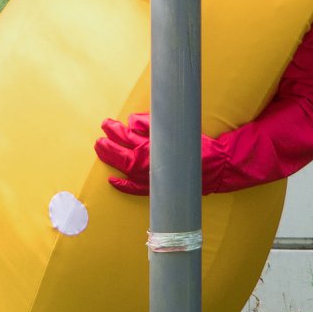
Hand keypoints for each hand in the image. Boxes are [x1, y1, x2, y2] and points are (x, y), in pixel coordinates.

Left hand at [96, 113, 232, 194]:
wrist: (213, 168)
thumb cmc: (193, 146)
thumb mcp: (170, 129)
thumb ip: (149, 125)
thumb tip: (131, 123)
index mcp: (147, 148)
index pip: (124, 137)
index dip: (113, 130)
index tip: (106, 124)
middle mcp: (144, 165)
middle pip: (118, 154)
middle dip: (106, 145)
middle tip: (99, 139)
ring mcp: (147, 179)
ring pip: (122, 169)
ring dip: (110, 160)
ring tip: (101, 151)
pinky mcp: (154, 188)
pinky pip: (133, 189)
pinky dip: (121, 185)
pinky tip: (112, 181)